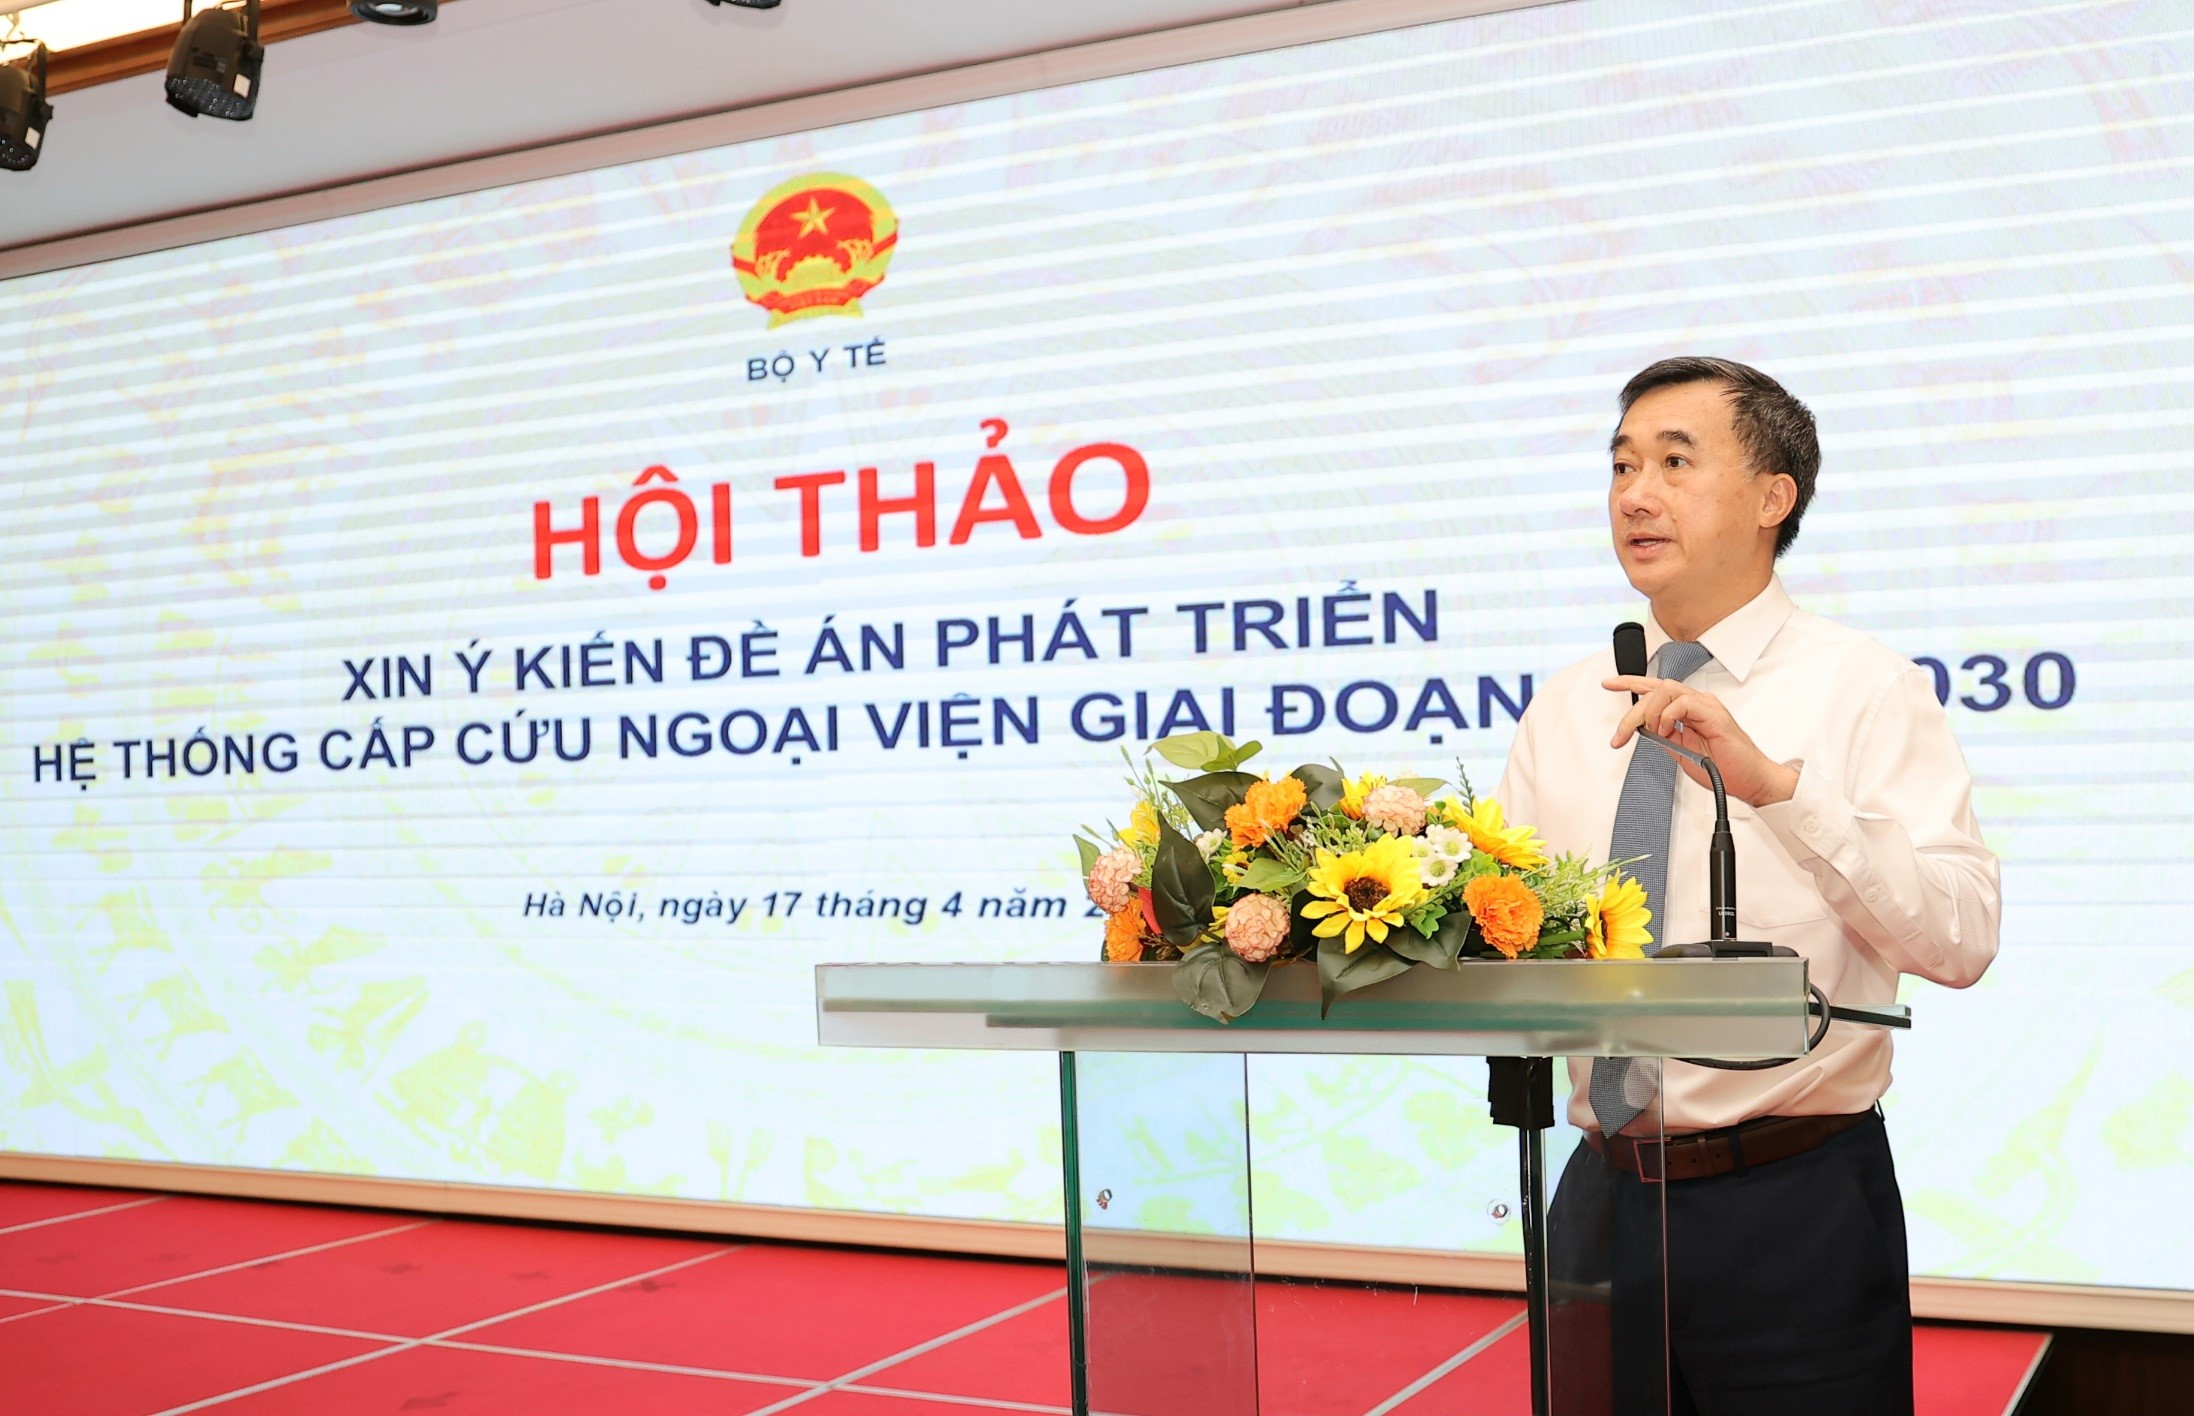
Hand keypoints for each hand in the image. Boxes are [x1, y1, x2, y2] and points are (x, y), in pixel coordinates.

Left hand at [1602, 675, 1798, 807]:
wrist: (1750, 781)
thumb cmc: (1723, 768)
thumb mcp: (1681, 753)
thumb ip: (1664, 737)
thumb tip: (1642, 730)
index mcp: (1688, 710)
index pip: (1655, 689)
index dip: (1630, 683)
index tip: (1608, 684)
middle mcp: (1697, 703)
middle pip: (1655, 689)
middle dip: (1631, 712)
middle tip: (1620, 736)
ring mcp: (1707, 706)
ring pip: (1667, 690)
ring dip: (1651, 712)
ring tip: (1653, 733)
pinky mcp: (1715, 715)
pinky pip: (1684, 703)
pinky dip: (1669, 715)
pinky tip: (1667, 731)